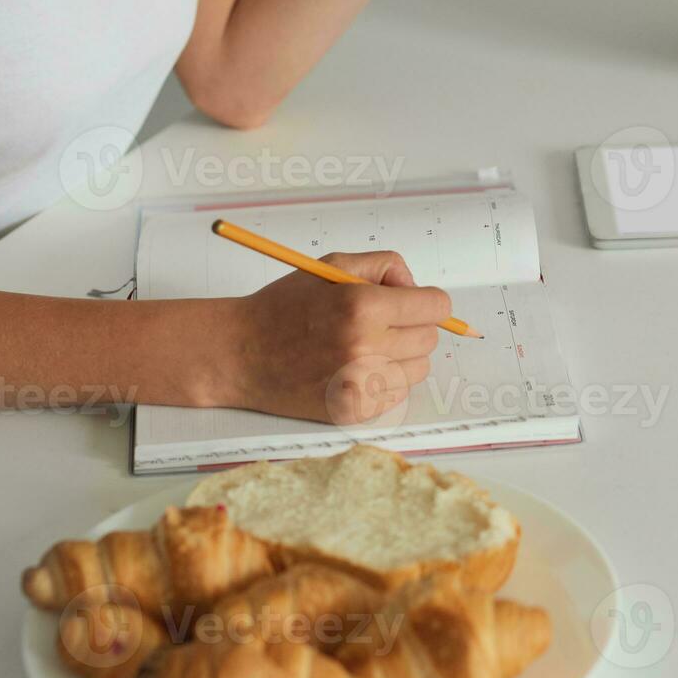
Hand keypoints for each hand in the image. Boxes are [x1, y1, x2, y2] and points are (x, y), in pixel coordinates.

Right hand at [224, 251, 453, 423]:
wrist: (241, 353)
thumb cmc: (284, 307)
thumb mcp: (332, 266)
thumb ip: (383, 266)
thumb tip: (416, 288)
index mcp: (362, 306)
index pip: (436, 307)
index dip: (427, 301)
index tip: (415, 303)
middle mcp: (364, 347)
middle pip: (429, 339)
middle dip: (412, 326)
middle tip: (381, 322)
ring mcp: (360, 385)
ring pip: (418, 369)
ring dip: (401, 356)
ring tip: (365, 346)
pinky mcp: (354, 411)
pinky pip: (397, 395)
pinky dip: (385, 382)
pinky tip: (355, 368)